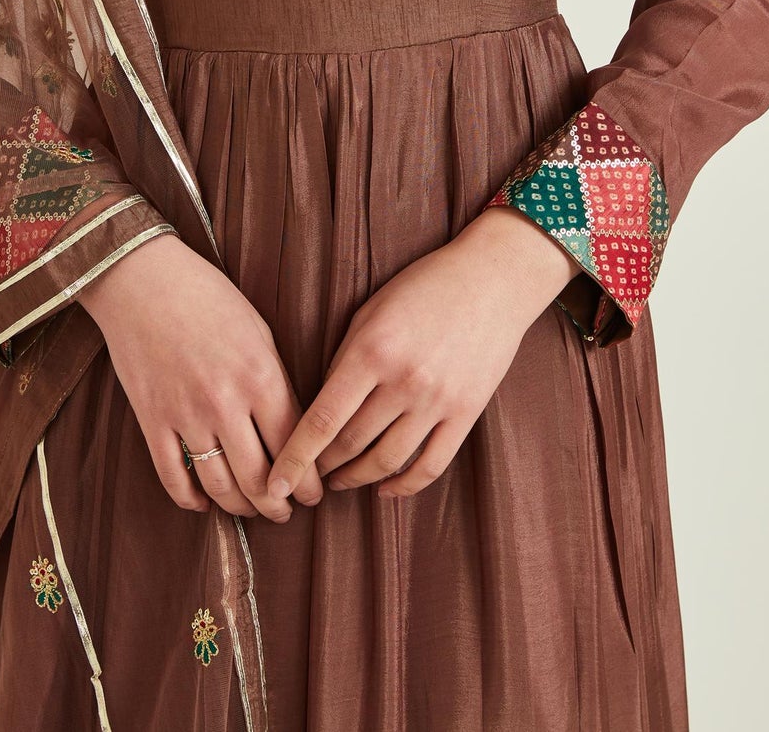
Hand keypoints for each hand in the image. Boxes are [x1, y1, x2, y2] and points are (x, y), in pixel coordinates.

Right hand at [77, 230, 324, 522]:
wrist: (142, 278)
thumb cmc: (207, 295)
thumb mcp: (258, 329)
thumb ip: (275, 379)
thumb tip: (293, 429)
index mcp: (261, 376)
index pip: (295, 447)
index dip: (308, 482)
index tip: (313, 495)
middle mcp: (226, 402)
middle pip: (260, 479)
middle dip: (278, 506)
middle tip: (284, 512)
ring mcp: (185, 415)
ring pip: (220, 487)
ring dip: (240, 508)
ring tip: (251, 509)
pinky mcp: (152, 420)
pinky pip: (174, 479)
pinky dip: (192, 500)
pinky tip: (204, 501)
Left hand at [265, 206, 580, 500]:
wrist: (492, 278)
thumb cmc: (423, 286)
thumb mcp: (371, 311)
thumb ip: (344, 359)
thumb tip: (320, 411)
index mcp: (372, 350)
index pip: (323, 420)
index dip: (296, 459)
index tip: (276, 486)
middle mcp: (404, 380)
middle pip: (351, 444)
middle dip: (322, 468)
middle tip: (307, 477)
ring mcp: (438, 400)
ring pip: (387, 461)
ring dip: (357, 479)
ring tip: (340, 481)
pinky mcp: (467, 413)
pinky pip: (431, 466)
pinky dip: (404, 486)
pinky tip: (384, 489)